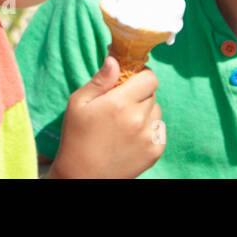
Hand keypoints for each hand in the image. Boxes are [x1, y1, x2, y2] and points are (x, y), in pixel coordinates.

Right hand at [48, 58, 164, 178]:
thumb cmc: (77, 137)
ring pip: (157, 112)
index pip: (150, 78)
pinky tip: (132, 136)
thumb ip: (100, 80)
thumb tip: (115, 60)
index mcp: (120, 103)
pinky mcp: (155, 152)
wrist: (82, 176)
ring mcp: (148, 137)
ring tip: (125, 122)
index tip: (130, 80)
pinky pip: (160, 129)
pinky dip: (150, 129)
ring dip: (145, 112)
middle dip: (139, 94)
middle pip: (152, 93)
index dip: (141, 75)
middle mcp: (138, 119)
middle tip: (121, 104)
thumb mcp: (79, 103)